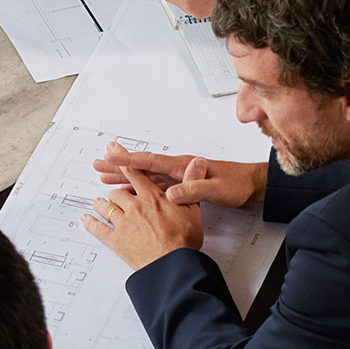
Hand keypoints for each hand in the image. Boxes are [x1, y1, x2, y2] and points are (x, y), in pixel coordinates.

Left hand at [83, 165, 204, 271]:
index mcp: (152, 197)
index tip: (113, 151)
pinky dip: (90, 223)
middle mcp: (134, 207)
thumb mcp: (194, 208)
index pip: (135, 173)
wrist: (172, 265)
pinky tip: (86, 219)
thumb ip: (192, 183)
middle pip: (117, 192)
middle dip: (116, 192)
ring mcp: (123, 223)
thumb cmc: (183, 241)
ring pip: (106, 207)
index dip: (123, 161)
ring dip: (101, 204)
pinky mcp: (116, 240)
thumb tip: (198, 163)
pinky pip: (98, 228)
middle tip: (114, 193)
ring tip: (98, 203)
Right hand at [91, 142, 264, 207]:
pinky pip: (152, 183)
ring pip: (144, 175)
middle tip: (98, 162)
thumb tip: (171, 193)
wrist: (251, 186)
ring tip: (104, 175)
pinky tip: (129, 187)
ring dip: (124, 175)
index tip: (110, 155)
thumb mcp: (216, 189)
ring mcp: (178, 176)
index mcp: (184, 166)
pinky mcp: (180, 185)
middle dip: (119, 164)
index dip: (129, 159)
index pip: (151, 161)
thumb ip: (193, 190)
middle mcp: (178, 168)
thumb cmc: (237, 185)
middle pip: (142, 165)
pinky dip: (137, 184)